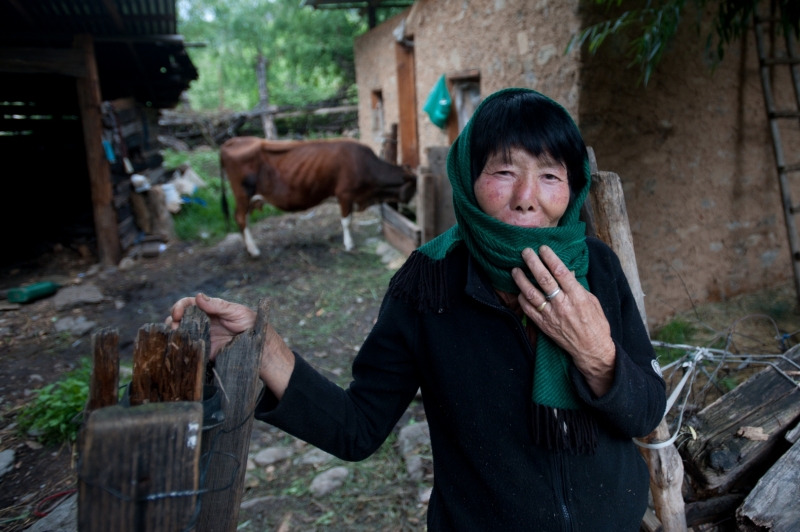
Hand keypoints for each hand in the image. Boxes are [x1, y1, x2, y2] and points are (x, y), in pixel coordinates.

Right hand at [166, 293, 255, 358]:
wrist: (259, 345)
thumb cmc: (250, 324)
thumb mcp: (236, 312)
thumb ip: (217, 305)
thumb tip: (198, 297)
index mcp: (209, 309)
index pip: (189, 304)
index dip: (180, 306)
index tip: (177, 313)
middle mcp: (202, 322)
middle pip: (180, 318)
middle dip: (172, 320)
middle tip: (174, 326)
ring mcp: (202, 336)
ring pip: (180, 333)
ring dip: (173, 333)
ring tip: (175, 336)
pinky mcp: (203, 350)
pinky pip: (188, 348)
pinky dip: (180, 347)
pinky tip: (179, 347)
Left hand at [511, 246, 615, 396]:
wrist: (592, 350)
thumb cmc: (596, 324)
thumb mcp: (592, 301)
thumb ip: (578, 287)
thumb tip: (567, 272)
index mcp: (577, 296)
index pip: (561, 272)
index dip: (550, 258)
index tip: (543, 248)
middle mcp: (563, 304)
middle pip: (544, 279)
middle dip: (533, 263)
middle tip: (525, 252)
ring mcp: (551, 315)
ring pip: (532, 294)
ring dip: (521, 280)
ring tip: (515, 270)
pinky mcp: (544, 326)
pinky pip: (528, 310)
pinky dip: (522, 299)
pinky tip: (519, 291)